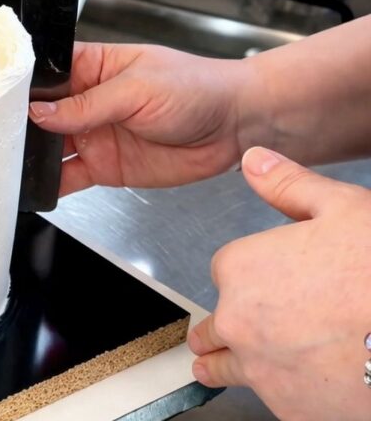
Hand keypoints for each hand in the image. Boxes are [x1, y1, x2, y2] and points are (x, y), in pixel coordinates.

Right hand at [30, 42, 253, 195]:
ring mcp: (92, 135)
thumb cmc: (196, 89)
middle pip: (39, 113)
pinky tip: (32, 187)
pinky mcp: (103, 167)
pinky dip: (49, 184)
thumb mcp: (138, 88)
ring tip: (6, 163)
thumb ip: (87, 104)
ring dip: (30, 155)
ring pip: (48, 147)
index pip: (43, 73)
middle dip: (17, 124)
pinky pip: (67, 177)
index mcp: (92, 67)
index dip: (19, 83)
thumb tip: (40, 112)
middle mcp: (86, 101)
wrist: (235, 127)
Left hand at [189, 147, 370, 419]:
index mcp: (240, 267)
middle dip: (224, 322)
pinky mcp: (284, 408)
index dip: (251, 272)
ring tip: (215, 366)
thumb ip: (289, 185)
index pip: (226, 269)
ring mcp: (257, 368)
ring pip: (221, 366)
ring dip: (221, 362)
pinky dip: (277, 392)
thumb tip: (252, 160)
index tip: (274, 276)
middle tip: (241, 324)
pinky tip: (295, 383)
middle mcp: (236, 319)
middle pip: (213, 322)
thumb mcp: (343, 209)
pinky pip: (265, 399)